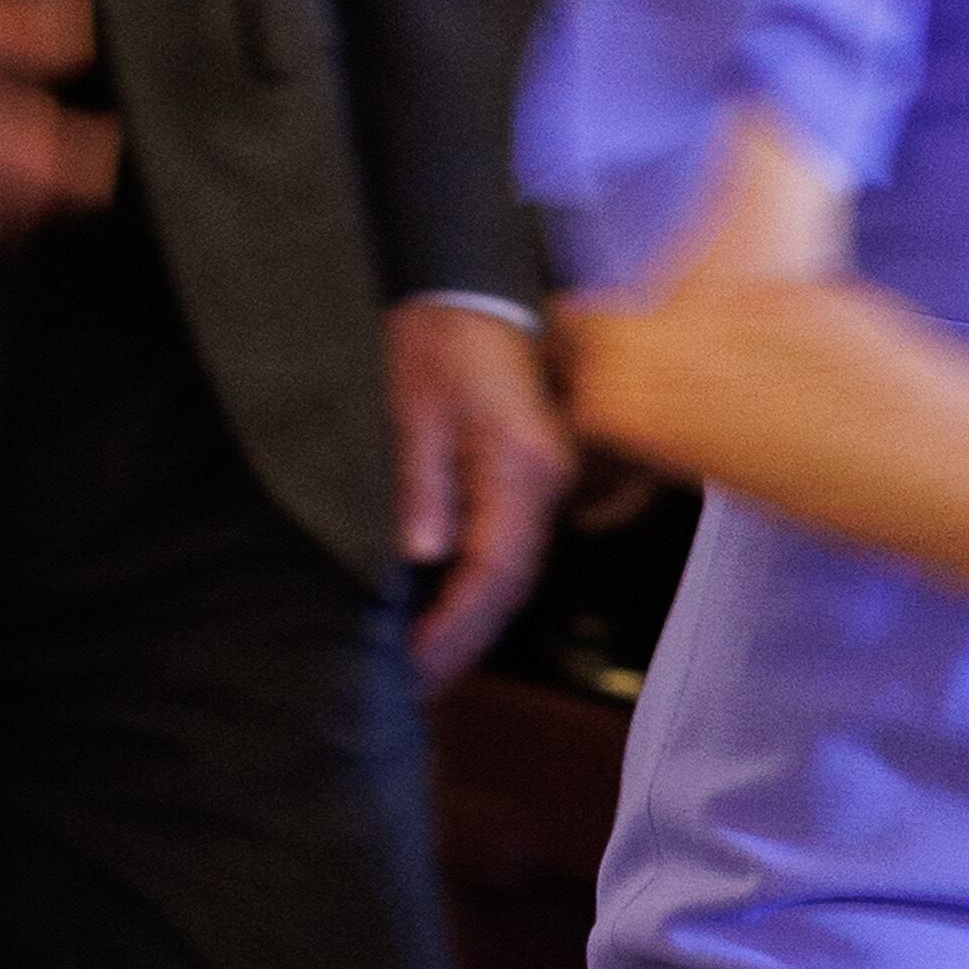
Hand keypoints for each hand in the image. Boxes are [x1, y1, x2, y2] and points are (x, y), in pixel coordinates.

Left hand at [388, 299, 572, 683]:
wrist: (473, 283)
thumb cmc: (438, 336)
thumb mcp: (414, 405)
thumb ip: (421, 481)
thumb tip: (422, 556)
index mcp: (521, 464)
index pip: (493, 569)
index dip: (456, 626)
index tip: (416, 667)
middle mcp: (551, 477)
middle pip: (513, 580)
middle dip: (467, 637)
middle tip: (419, 684)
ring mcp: (554, 475)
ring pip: (518, 566)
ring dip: (476, 616)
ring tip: (430, 658)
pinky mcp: (540, 471)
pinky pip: (516, 542)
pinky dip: (484, 582)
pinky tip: (450, 604)